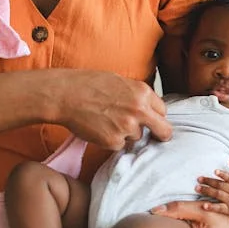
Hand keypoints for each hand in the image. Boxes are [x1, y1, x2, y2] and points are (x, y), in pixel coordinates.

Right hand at [49, 69, 171, 148]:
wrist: (65, 95)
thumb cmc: (88, 84)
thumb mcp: (120, 82)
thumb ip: (136, 96)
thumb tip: (147, 108)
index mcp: (142, 92)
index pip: (162, 110)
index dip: (156, 116)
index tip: (154, 121)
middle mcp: (139, 110)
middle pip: (163, 130)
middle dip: (161, 135)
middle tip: (157, 138)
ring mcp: (127, 127)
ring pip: (136, 137)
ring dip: (126, 134)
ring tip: (107, 121)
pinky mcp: (114, 141)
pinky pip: (119, 145)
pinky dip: (111, 140)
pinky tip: (99, 128)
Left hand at [196, 160, 228, 217]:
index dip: (222, 174)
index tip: (215, 171)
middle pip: (220, 185)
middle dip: (209, 182)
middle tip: (199, 179)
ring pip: (218, 195)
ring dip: (207, 191)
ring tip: (197, 188)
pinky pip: (220, 208)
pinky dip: (212, 207)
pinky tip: (204, 205)